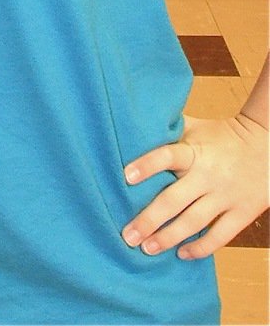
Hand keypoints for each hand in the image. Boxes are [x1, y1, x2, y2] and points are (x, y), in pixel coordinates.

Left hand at [122, 113, 268, 258]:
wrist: (266, 145)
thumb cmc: (221, 136)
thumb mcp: (195, 128)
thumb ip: (168, 132)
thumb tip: (133, 128)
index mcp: (194, 151)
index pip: (167, 156)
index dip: (147, 165)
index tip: (125, 177)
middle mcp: (208, 175)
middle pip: (174, 200)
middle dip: (149, 220)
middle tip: (128, 235)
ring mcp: (226, 196)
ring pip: (194, 222)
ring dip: (169, 237)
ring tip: (147, 248)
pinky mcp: (242, 213)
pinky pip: (220, 236)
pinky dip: (201, 248)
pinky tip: (181, 254)